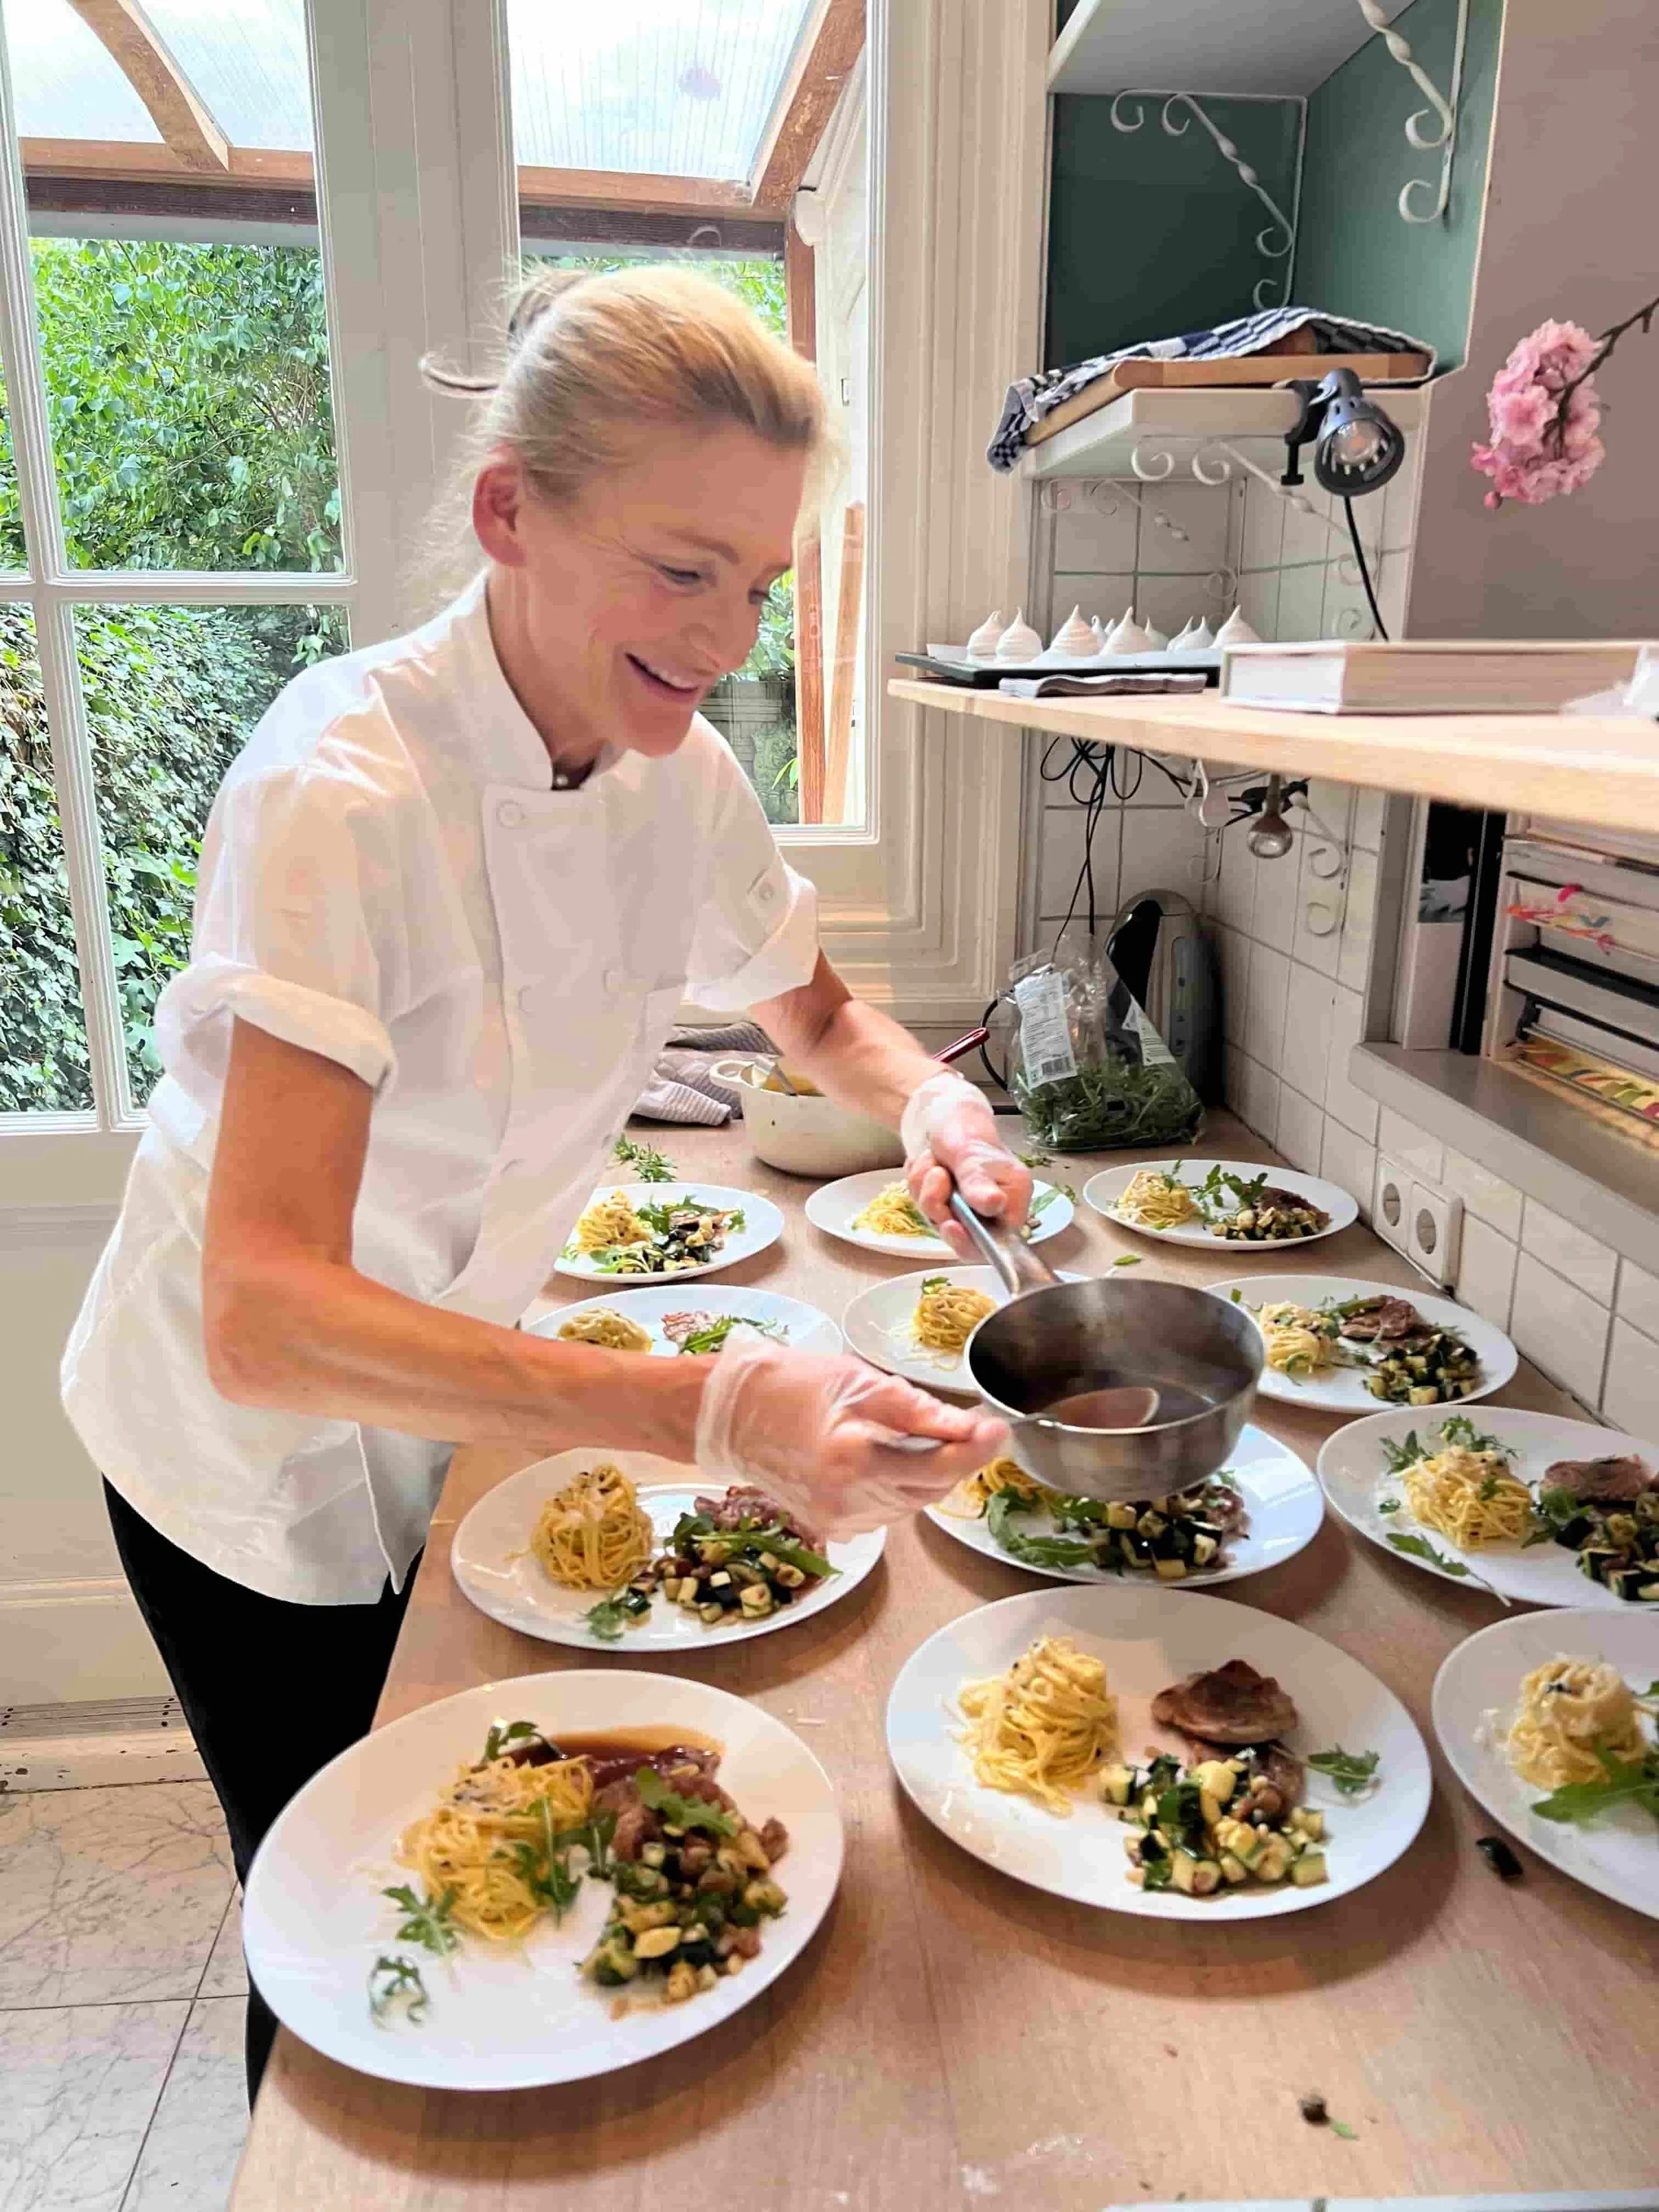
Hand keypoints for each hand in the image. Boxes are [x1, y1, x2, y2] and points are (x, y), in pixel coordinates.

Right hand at [693, 1335, 1008, 1538]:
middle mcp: (849, 1500)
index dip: (977, 1450)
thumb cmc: (790, 1385)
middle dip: (951, 1458)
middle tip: (956, 1423)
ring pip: (911, 1504)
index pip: (939, 1467)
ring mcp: (839, 1520)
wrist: (728, 1415)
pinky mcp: (831, 1527)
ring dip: (922, 1473)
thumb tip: (971, 1428)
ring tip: (903, 1435)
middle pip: (930, 1490)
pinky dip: (895, 1486)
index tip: (999, 1428)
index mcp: (855, 1459)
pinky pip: (884, 1511)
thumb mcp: (858, 1381)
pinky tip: (879, 1457)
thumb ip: (917, 1410)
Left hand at [901, 1072, 1032, 1261]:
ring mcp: (967, 1210)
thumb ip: (979, 1181)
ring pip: (938, 1220)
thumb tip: (995, 1204)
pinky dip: (918, 1185)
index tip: (950, 1225)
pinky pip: (923, 1208)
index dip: (971, 1240)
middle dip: (941, 1207)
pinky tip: (926, 1164)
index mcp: (1014, 1197)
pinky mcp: (944, 1206)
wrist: (939, 1116)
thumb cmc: (965, 1129)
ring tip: (932, 1161)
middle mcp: (994, 1209)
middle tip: (936, 1177)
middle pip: (964, 1237)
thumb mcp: (970, 1154)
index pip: (998, 1240)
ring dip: (925, 1190)